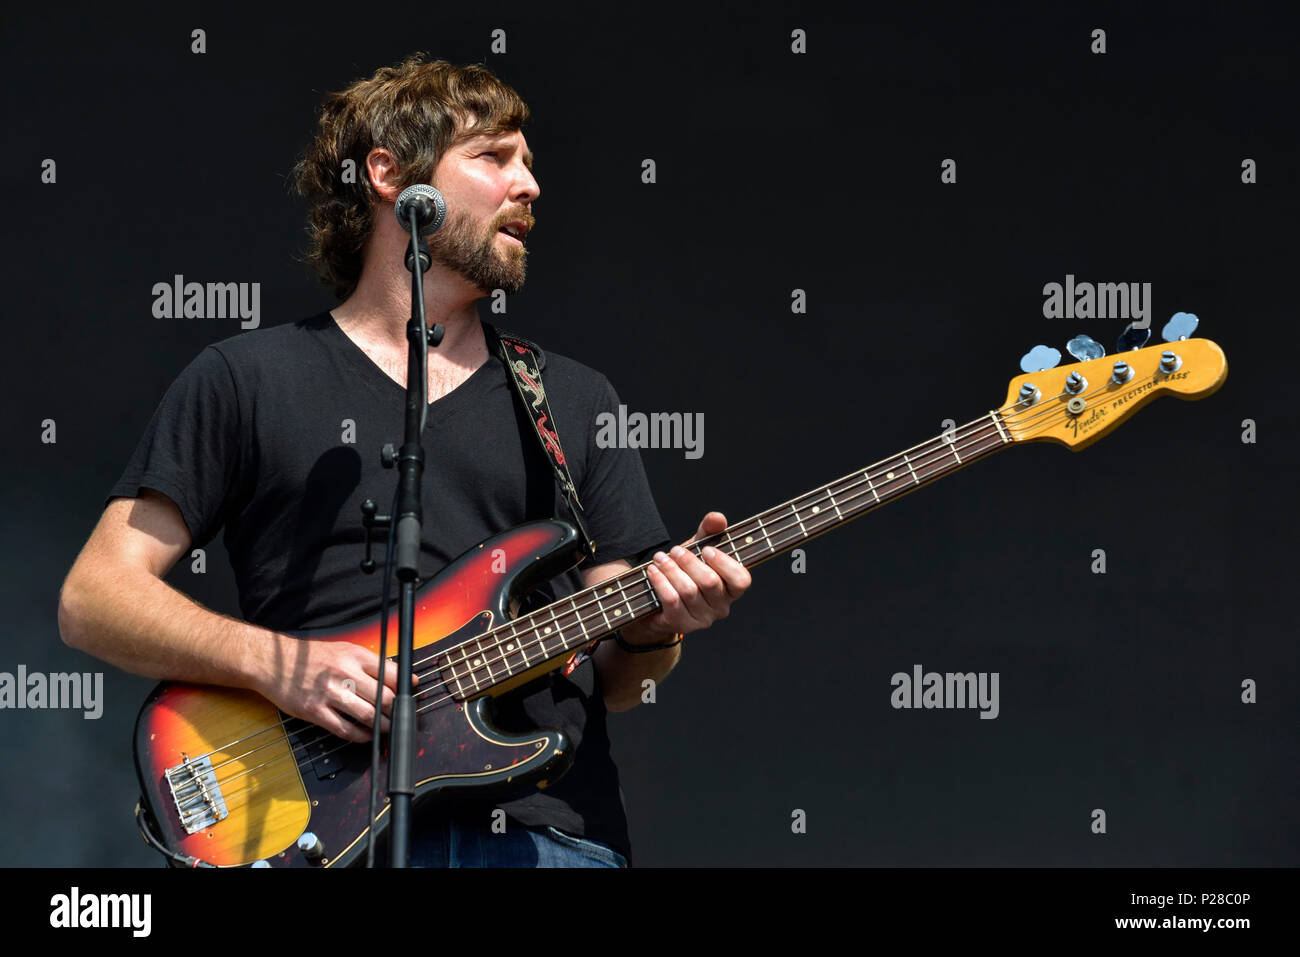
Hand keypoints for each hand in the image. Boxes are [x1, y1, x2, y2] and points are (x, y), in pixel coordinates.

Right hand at [256, 636, 416, 742]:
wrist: (273, 661)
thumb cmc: (310, 657)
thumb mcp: (343, 649)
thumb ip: (368, 662)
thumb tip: (395, 675)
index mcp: (354, 656)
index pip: (391, 673)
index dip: (405, 686)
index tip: (411, 693)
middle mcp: (344, 673)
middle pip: (384, 697)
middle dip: (397, 711)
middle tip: (402, 717)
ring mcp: (330, 694)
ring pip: (368, 715)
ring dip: (383, 726)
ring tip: (388, 729)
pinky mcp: (315, 711)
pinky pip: (345, 729)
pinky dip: (361, 736)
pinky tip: (367, 735)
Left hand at [625, 511, 751, 646]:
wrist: (657, 602)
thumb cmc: (684, 572)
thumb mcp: (697, 548)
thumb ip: (709, 531)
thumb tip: (718, 518)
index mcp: (731, 589)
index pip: (742, 580)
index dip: (725, 563)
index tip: (706, 549)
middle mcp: (721, 607)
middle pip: (710, 582)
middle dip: (689, 562)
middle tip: (675, 551)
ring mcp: (702, 619)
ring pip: (688, 591)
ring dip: (671, 570)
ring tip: (660, 558)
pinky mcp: (681, 624)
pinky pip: (672, 601)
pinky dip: (660, 582)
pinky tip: (652, 571)